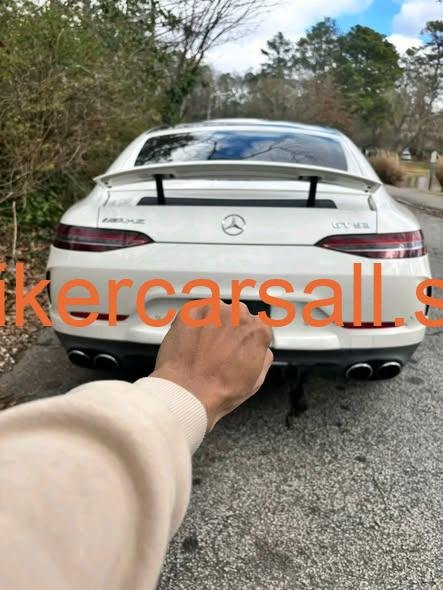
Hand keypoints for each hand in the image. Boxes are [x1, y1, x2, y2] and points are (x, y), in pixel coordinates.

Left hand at [150, 301, 272, 429]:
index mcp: (258, 330)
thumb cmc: (219, 390)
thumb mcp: (256, 380)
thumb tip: (261, 349)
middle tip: (220, 350)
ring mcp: (213, 311)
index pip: (258, 325)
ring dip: (212, 325)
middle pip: (238, 315)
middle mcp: (237, 314)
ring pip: (216, 312)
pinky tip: (192, 343)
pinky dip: (194, 325)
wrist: (188, 391)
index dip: (248, 338)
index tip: (240, 346)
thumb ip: (263, 356)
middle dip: (230, 329)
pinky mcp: (190, 311)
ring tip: (204, 349)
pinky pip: (196, 314)